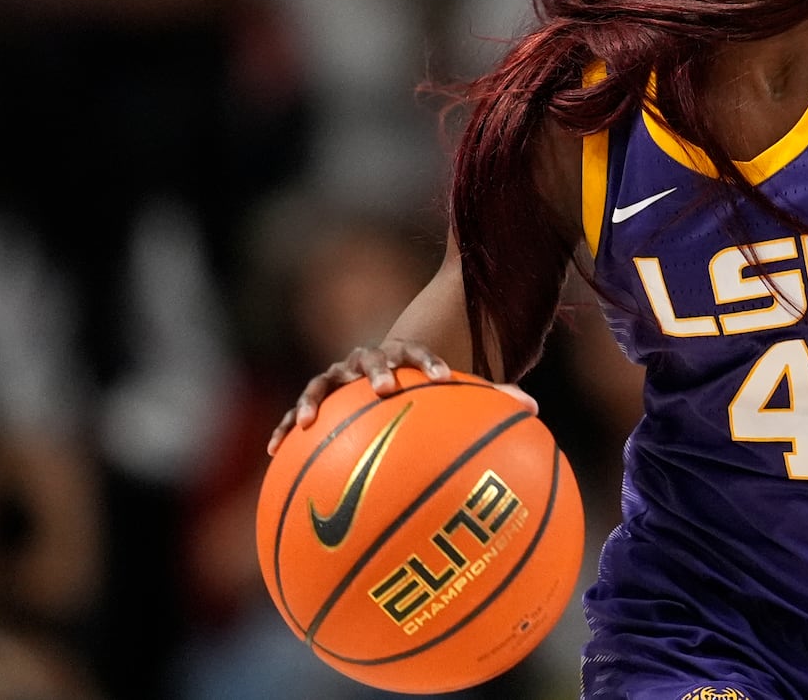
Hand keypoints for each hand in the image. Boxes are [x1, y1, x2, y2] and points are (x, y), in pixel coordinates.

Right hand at [266, 340, 537, 454]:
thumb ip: (491, 398)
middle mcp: (370, 362)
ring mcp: (339, 379)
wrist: (388, 375)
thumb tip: (535, 408)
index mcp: (406, 356)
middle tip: (386, 389)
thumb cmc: (427, 392)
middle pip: (370, 360)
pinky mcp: (318, 402)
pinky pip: (297, 414)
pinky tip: (272, 454)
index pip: (419, 352)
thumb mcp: (456, 395)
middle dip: (377, 372)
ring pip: (323, 383)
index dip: (431, 362)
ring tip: (307, 421)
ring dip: (315, 399)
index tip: (446, 378)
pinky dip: (284, 429)